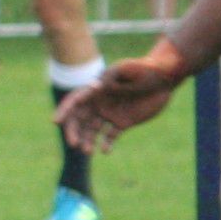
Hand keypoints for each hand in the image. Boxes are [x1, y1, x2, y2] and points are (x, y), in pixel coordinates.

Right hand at [53, 56, 184, 154]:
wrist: (164, 78)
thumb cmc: (144, 69)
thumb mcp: (127, 68)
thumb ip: (112, 75)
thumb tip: (96, 84)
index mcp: (96, 89)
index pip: (75, 101)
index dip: (64, 111)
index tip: (56, 122)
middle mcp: (100, 102)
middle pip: (79, 119)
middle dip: (73, 131)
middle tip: (74, 144)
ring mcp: (110, 113)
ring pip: (92, 130)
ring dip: (87, 141)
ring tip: (88, 151)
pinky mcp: (123, 122)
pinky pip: (110, 136)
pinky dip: (106, 144)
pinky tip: (106, 150)